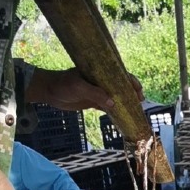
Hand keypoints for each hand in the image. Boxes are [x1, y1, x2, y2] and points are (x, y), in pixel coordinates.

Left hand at [27, 67, 143, 111]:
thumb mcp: (79, 87)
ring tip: (135, 110)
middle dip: (131, 93)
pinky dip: (116, 111)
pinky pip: (108, 106)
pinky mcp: (93, 101)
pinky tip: (123, 116)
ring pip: (116, 96)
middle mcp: (100, 81)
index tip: (138, 91)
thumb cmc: (62, 84)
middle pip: (120, 86)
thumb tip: (113, 103)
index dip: (131, 81)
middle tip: (140, 103)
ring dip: (125, 103)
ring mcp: (98, 91)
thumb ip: (95, 94)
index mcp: (99, 72)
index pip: (119, 74)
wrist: (49, 92)